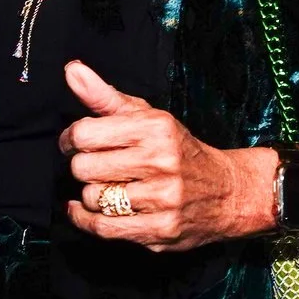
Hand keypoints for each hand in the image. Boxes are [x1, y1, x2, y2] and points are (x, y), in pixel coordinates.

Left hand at [59, 60, 271, 251]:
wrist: (228, 191)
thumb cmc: (178, 150)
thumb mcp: (147, 116)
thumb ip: (104, 96)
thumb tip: (72, 69)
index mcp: (155, 127)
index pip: (84, 134)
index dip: (70, 140)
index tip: (73, 144)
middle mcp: (161, 161)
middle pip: (84, 168)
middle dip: (82, 168)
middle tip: (94, 167)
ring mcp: (163, 197)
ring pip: (93, 198)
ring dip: (91, 195)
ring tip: (106, 188)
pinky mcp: (162, 228)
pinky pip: (104, 227)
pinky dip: (85, 219)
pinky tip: (84, 211)